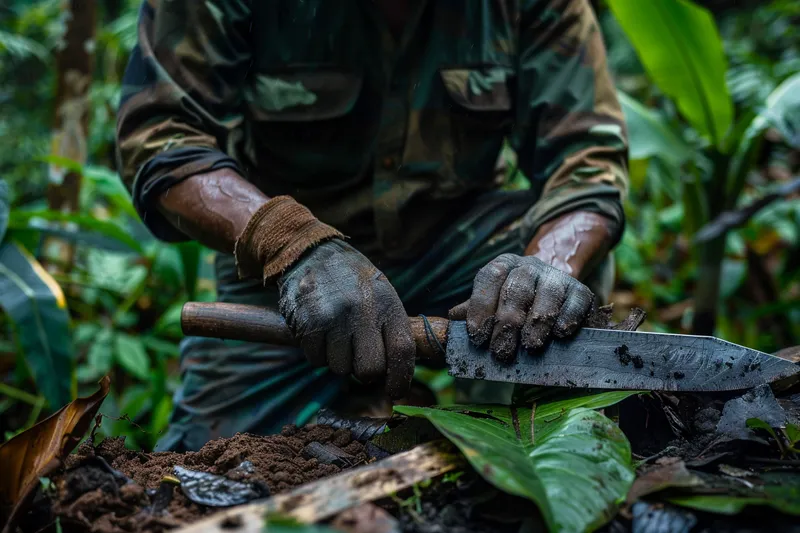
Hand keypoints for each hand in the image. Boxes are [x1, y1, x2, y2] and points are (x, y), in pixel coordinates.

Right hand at [277, 239, 414, 398]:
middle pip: (370, 370)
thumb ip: (391, 329)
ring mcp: (334, 317)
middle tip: (358, 356)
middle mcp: (363, 310)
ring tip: (337, 335)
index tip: (395, 391)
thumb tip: (398, 374)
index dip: (400, 378)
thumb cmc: (351, 280)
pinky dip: (318, 353)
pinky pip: (316, 360)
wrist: (310, 252)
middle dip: (364, 371)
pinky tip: (319, 332)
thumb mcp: (381, 293)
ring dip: (338, 360)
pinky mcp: (308, 322)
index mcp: (387, 303)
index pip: (402, 351)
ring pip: (340, 368)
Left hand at [450, 254, 593, 361]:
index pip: (489, 277)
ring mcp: (556, 276)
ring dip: (537, 322)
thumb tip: (449, 325)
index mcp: (503, 266)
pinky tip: (560, 334)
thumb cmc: (513, 305)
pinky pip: (576, 300)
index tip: (476, 335)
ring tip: (530, 346)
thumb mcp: (490, 303)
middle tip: (501, 351)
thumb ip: (471, 313)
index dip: (481, 305)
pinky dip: (568, 317)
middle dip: (507, 323)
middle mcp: (529, 266)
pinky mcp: (581, 290)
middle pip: (517, 288)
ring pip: (547, 294)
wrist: (553, 292)